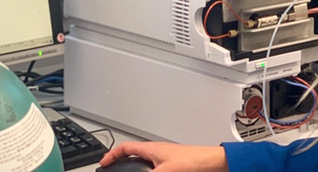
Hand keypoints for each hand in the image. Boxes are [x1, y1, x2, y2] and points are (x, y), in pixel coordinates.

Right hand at [100, 142, 227, 171]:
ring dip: (137, 169)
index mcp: (152, 149)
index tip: (103, 163)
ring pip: (145, 164)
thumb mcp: (165, 171)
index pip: (125, 148)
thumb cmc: (194, 160)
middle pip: (134, 156)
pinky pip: (157, 169)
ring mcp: (166, 159)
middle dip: (123, 164)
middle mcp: (158, 152)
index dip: (112, 155)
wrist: (214, 163)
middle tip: (115, 169)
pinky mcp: (175, 166)